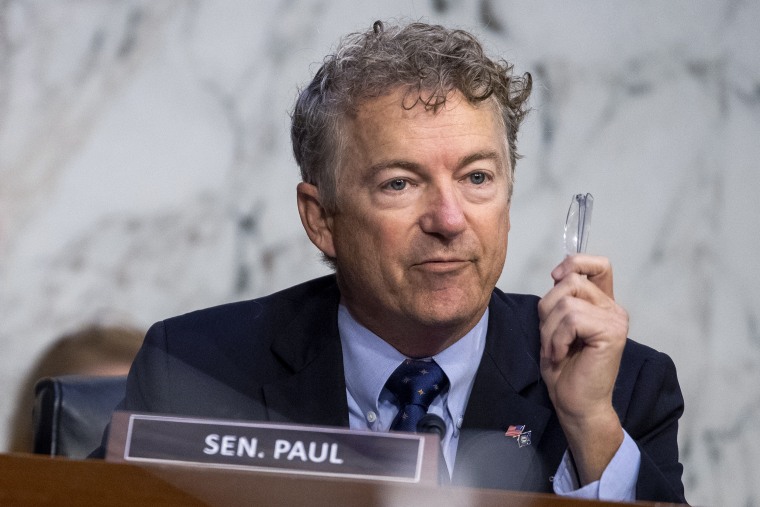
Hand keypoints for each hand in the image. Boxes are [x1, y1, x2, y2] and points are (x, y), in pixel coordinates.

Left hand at [538, 254, 627, 483]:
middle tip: (551, 338)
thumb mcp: (556, 326)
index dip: (574, 263)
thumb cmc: (565, 370)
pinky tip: (561, 355)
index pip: (598, 265)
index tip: (555, 278)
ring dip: (550, 330)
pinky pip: (571, 319)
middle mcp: (613, 309)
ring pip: (566, 302)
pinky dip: (557, 338)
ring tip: (556, 350)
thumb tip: (558, 273)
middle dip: (548, 309)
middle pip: (570, 281)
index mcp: (602, 305)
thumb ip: (561, 300)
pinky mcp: (612, 332)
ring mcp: (615, 320)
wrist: (576, 405)